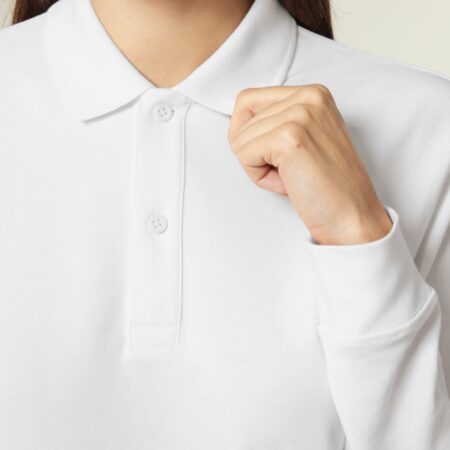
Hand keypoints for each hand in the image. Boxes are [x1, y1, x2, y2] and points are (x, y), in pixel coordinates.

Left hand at [227, 84, 392, 245]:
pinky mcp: (290, 138)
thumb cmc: (327, 185)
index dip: (250, 135)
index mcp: (313, 93)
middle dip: (255, 152)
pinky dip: (258, 176)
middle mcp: (308, 96)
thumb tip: (235, 122)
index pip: (248, 100)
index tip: (278, 155)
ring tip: (292, 176)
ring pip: (239, 139)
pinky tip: (288, 183)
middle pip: (241, 119)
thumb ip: (276, 121)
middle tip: (289, 170)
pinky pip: (243, 155)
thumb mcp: (305, 138)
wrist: (351, 216)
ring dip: (257, 166)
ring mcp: (300, 115)